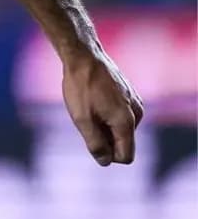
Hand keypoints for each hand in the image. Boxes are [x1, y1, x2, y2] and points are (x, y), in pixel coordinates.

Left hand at [61, 49, 144, 165]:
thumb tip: (105, 162)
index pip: (126, 157)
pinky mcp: (130, 96)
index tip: (90, 140)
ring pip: (121, 129)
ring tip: (89, 108)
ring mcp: (135, 104)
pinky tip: (94, 101)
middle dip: (104, 139)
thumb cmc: (81, 87)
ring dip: (105, 126)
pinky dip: (107, 115)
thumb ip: (95, 143)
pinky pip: (121, 116)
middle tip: (86, 120)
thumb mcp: (82, 119)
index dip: (108, 155)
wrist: (84, 57)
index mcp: (127, 122)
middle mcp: (137, 114)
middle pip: (123, 143)